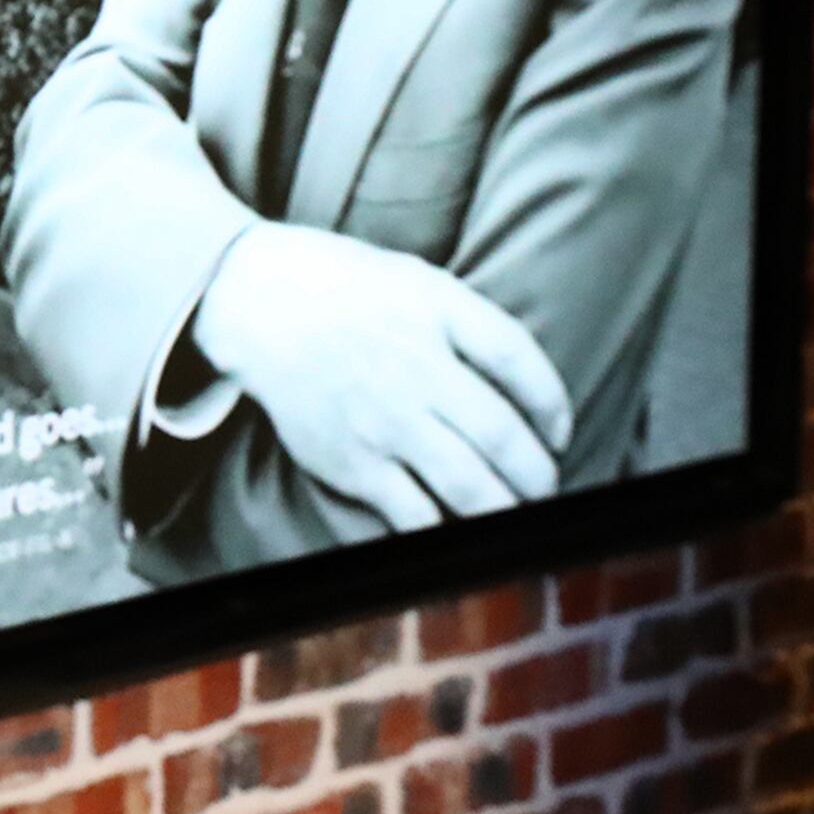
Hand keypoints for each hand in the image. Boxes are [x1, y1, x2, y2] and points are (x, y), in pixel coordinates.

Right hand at [190, 223, 570, 532]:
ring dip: (504, 510)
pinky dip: (444, 530)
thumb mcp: (424, 283)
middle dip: (539, 478)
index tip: (558, 434)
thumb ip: (479, 327)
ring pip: (469, 489)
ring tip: (510, 514)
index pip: (524, 368)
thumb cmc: (346, 289)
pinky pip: (413, 517)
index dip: (554, 409)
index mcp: (441, 317)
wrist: (256, 304)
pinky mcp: (350, 464)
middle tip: (543, 488)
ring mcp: (384, 424)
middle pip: (506, 441)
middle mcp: (417, 373)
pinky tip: (451, 526)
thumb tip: (531, 391)